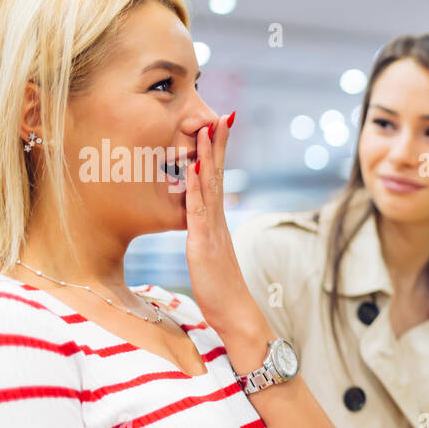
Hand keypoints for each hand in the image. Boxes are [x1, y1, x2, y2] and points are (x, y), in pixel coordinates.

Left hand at [184, 113, 269, 350]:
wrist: (235, 313)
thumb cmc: (220, 290)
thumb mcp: (207, 256)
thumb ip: (203, 236)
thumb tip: (197, 224)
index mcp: (216, 222)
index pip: (216, 180)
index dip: (217, 153)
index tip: (218, 126)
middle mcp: (217, 220)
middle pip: (218, 174)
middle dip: (218, 144)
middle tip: (221, 114)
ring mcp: (213, 229)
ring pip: (210, 185)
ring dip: (209, 156)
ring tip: (209, 129)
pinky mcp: (204, 243)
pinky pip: (199, 209)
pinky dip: (196, 186)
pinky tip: (193, 167)